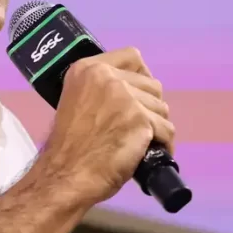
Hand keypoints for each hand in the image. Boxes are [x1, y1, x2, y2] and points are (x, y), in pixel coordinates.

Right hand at [37, 47, 174, 204]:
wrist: (66, 176)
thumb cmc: (70, 147)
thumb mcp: (78, 102)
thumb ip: (101, 91)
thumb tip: (132, 92)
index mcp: (88, 68)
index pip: (132, 57)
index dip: (141, 77)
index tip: (138, 96)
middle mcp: (107, 76)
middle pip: (152, 85)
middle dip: (150, 107)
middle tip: (137, 127)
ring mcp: (126, 97)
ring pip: (162, 107)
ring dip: (157, 126)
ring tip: (142, 142)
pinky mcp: (140, 119)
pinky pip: (167, 129)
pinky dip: (164, 143)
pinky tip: (153, 153)